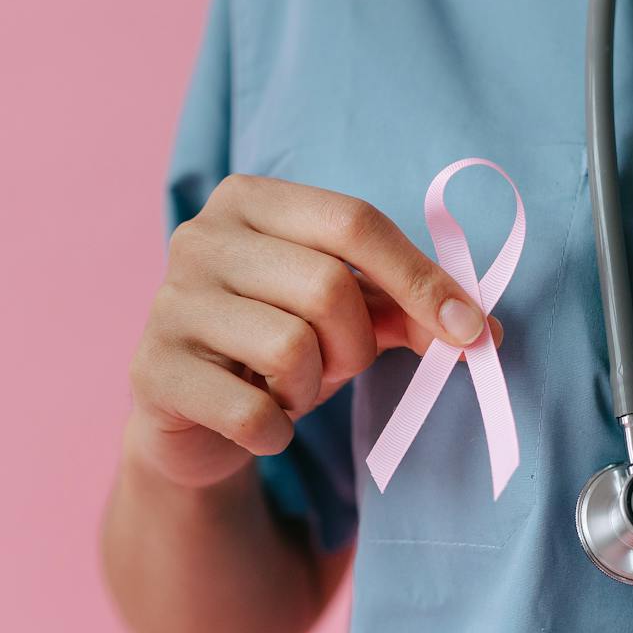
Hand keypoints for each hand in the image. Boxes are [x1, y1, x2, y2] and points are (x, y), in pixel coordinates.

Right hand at [125, 174, 499, 489]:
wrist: (190, 418)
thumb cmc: (273, 348)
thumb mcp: (344, 318)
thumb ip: (406, 310)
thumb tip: (481, 330)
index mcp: (250, 200)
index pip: (354, 222)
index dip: (422, 279)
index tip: (471, 331)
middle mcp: (199, 237)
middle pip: (328, 287)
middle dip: (355, 346)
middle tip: (335, 368)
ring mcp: (167, 302)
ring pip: (290, 348)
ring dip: (311, 390)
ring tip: (287, 391)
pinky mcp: (151, 371)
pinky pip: (251, 412)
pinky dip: (275, 433)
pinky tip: (260, 425)